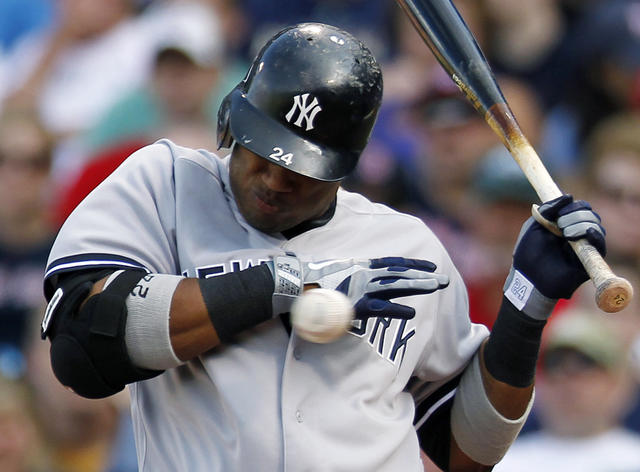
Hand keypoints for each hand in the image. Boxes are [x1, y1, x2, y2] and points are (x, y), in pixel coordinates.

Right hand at [270, 256, 448, 319]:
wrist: (291, 284)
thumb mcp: (325, 270)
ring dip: (418, 286)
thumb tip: (337, 272)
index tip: (427, 266)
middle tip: (443, 279)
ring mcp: (361, 288)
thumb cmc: (304, 278)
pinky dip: (397, 310)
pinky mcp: (355, 304)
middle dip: (422, 276)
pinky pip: (381, 308)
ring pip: (396, 286)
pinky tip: (412, 313)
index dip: (410, 265)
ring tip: (438, 286)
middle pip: (399, 274)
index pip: (390, 264)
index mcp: (358, 266)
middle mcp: (363, 274)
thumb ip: (337, 272)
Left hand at [505, 195, 605, 317]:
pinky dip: (595, 235)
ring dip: (581, 224)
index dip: (574, 205)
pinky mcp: (588, 261)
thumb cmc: (528, 254)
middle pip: (590, 215)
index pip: (580, 208)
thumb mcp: (534, 226)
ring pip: (596, 227)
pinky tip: (585, 232)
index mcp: (564, 224)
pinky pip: (600, 246)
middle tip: (560, 224)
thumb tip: (569, 196)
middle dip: (576, 214)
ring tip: (565, 233)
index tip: (559, 211)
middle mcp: (576, 234)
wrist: (527, 278)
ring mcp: (583, 247)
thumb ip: (549, 210)